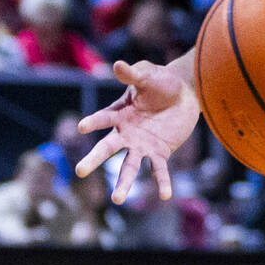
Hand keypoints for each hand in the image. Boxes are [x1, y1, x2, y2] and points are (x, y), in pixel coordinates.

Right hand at [75, 59, 200, 203]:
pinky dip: (162, 182)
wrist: (185, 95)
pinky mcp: (160, 152)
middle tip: (79, 171)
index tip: (83, 126)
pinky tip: (164, 195)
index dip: (94, 122)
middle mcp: (126, 133)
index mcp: (120, 114)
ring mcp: (142, 145)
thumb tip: (118, 64)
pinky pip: (159, 170)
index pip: (103, 119)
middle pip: (107, 148)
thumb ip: (134, 74)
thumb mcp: (149, 76)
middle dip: (94, 159)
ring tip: (117, 200)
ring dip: (124, 183)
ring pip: (130, 166)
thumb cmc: (162, 83)